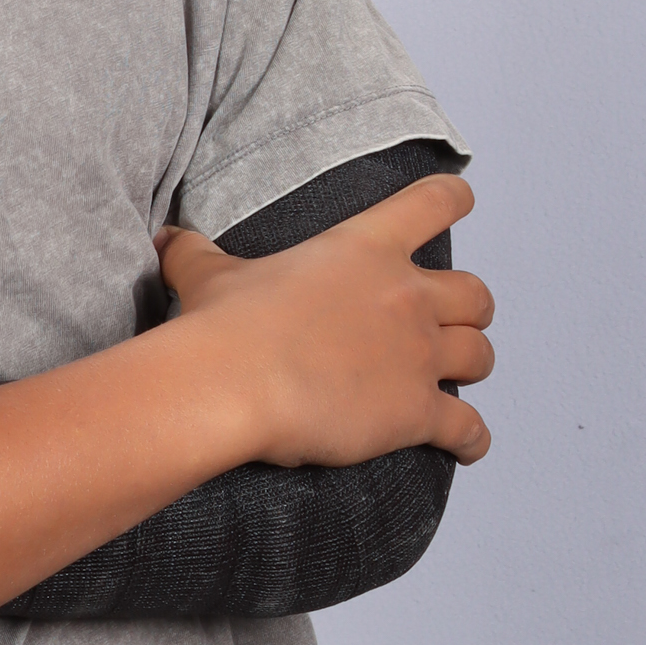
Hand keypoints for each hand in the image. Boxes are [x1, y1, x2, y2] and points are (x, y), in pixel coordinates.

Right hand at [157, 173, 494, 467]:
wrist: (233, 385)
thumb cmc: (223, 325)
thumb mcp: (207, 275)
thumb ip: (194, 252)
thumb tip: (165, 238)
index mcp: (365, 248)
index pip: (434, 202)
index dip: (452, 199)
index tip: (460, 201)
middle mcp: (406, 297)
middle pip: (475, 294)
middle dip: (468, 310)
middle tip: (447, 323)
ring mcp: (418, 356)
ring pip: (480, 356)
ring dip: (471, 366)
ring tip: (455, 379)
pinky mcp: (417, 412)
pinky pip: (468, 427)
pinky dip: (472, 439)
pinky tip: (468, 445)